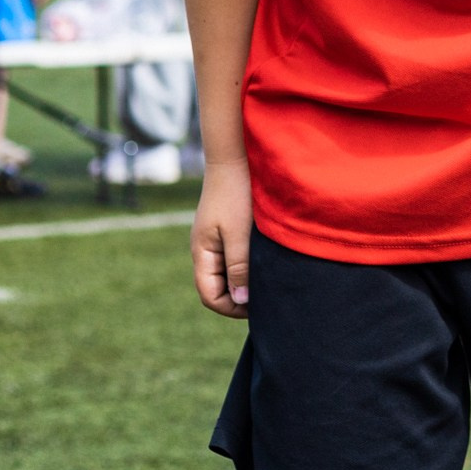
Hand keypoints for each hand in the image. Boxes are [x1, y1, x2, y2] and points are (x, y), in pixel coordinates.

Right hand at [192, 158, 253, 318]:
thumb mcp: (239, 234)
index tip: (258, 309)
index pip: (209, 295)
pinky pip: (231, 258)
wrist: (234, 160)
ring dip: (242, 282)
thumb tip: (240, 300)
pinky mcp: (224, 230)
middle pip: (216, 288)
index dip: (232, 307)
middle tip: (266, 300)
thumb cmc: (237, 196)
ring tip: (268, 284)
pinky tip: (264, 265)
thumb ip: (239, 266)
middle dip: (238, 298)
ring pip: (224, 274)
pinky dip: (245, 267)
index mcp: (202, 254)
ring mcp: (213, 240)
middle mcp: (204, 250)